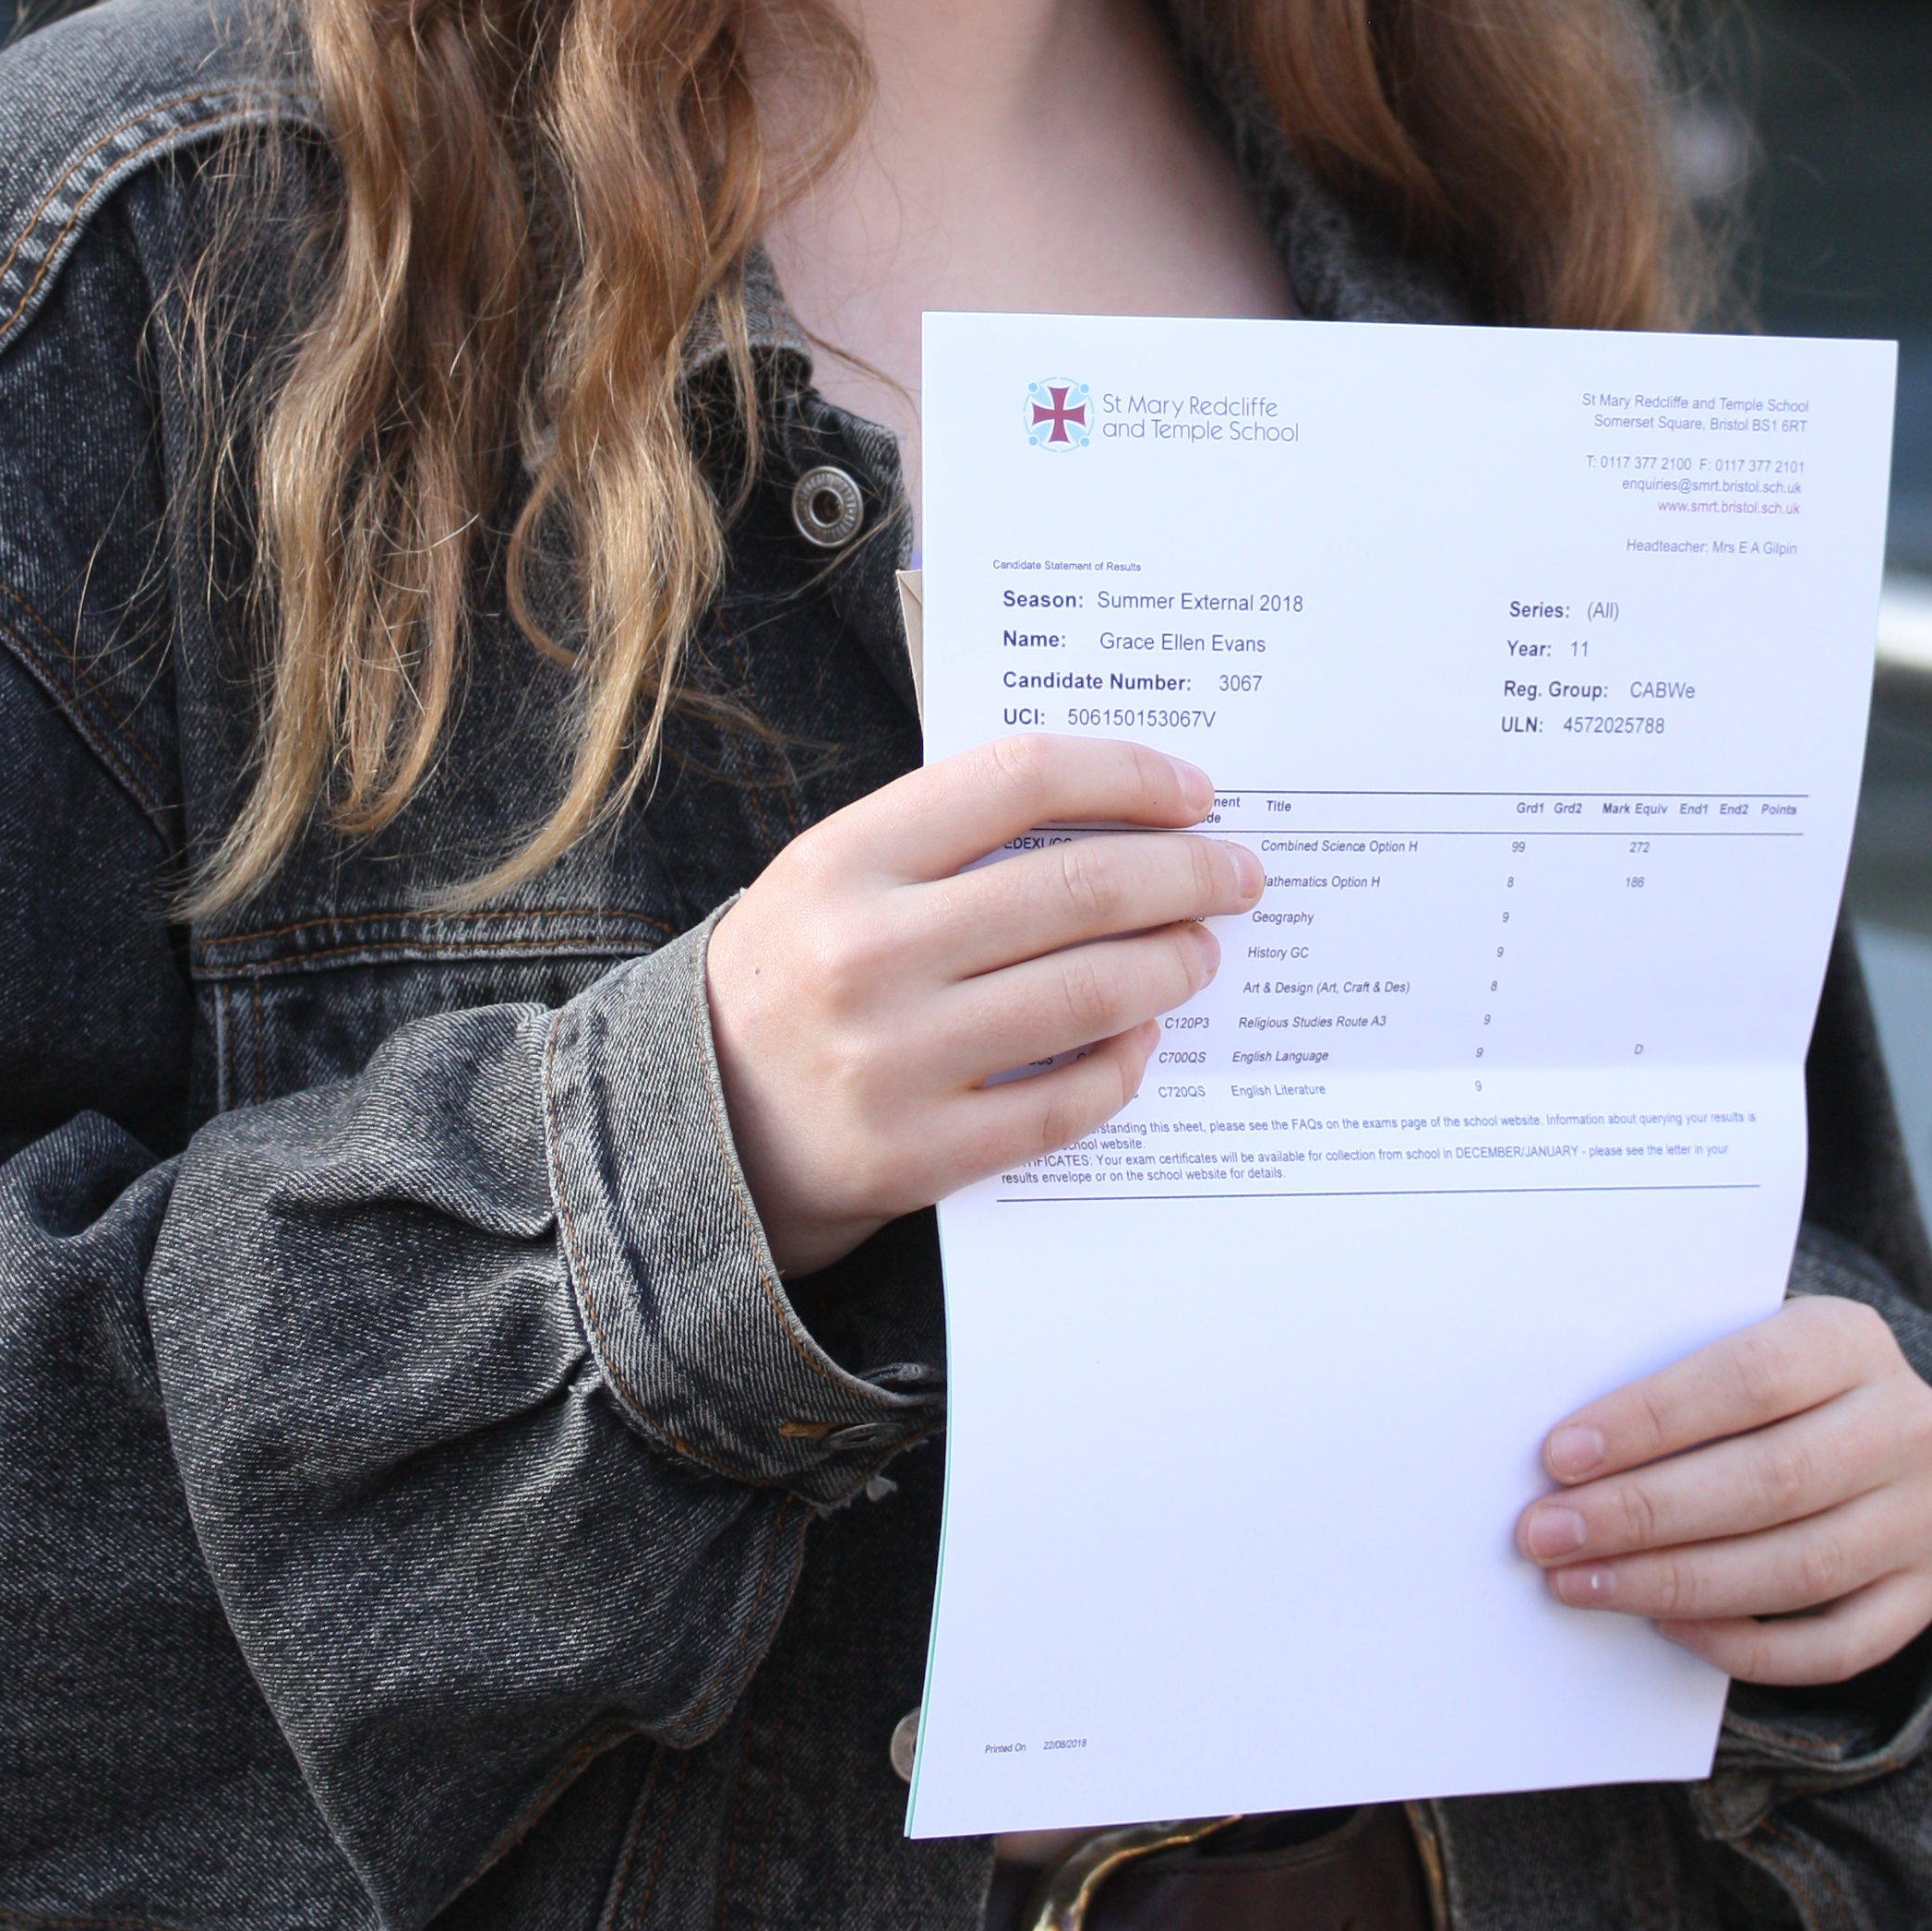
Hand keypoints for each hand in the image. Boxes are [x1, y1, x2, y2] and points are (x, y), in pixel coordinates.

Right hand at [705, 737, 1262, 1275]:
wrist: (695, 1124)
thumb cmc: (793, 976)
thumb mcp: (835, 875)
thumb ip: (950, 837)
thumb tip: (1118, 814)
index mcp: (846, 860)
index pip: (1020, 778)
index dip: (1127, 776)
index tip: (1193, 795)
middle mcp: (868, 954)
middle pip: (1079, 888)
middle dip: (1186, 876)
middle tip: (1236, 876)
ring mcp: (895, 1060)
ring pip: (1090, 993)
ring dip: (1173, 964)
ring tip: (1201, 951)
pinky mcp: (920, 1154)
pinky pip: (1066, 1100)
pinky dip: (1126, 1061)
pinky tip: (1145, 1035)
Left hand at [1516, 1296, 1931, 1687]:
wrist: (1868, 1424)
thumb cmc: (1761, 1385)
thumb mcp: (1731, 1344)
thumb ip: (1670, 1384)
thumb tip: (1565, 1457)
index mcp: (1850, 1339)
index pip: (1747, 1379)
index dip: (1649, 1422)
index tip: (1559, 1458)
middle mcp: (1905, 1424)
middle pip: (1770, 1481)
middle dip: (1643, 1514)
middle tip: (1548, 1534)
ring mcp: (1925, 1515)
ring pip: (1799, 1568)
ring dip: (1675, 1584)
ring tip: (1582, 1583)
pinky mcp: (1926, 1591)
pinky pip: (1837, 1646)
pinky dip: (1744, 1646)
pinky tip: (1667, 1628)